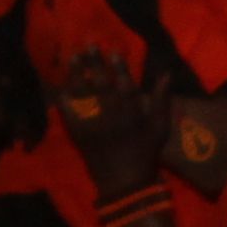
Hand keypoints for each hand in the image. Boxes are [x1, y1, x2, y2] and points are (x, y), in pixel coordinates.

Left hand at [58, 63, 171, 196]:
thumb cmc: (145, 153)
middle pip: (101, 83)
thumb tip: (167, 74)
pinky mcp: (79, 131)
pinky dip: (63, 98)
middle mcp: (111, 114)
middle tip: (88, 45)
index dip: (118, 67)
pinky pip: (68, 112)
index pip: (124, 84)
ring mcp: (93, 122)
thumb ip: (162, 100)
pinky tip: (59, 84)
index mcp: (132, 112)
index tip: (113, 51)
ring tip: (73, 57)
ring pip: (83, 93)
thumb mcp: (160, 127)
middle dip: (95, 63)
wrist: (125, 181)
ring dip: (77, 74)